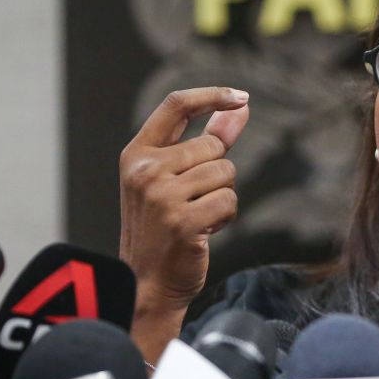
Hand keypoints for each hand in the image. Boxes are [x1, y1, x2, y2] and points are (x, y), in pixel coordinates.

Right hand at [119, 87, 248, 357]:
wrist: (146, 283)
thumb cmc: (164, 228)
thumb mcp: (175, 179)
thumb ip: (208, 139)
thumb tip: (241, 107)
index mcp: (136, 154)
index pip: (176, 106)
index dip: (212, 96)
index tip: (241, 96)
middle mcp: (145, 170)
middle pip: (213, 147)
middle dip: (217, 172)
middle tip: (195, 201)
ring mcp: (162, 195)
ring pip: (226, 174)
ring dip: (223, 197)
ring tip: (198, 217)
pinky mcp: (183, 221)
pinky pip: (230, 201)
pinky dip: (226, 217)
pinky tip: (204, 232)